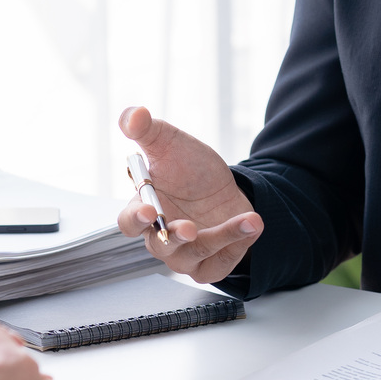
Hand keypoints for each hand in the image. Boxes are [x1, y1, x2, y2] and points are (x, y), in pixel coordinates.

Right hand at [115, 106, 262, 283]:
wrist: (225, 185)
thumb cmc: (188, 168)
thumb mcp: (169, 141)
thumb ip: (145, 128)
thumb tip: (133, 114)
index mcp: (143, 209)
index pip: (129, 223)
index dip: (135, 218)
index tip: (146, 210)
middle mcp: (160, 237)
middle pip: (160, 247)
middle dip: (175, 238)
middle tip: (190, 228)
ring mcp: (185, 255)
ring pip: (195, 255)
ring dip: (222, 237)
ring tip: (248, 219)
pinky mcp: (210, 265)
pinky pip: (220, 265)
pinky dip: (238, 245)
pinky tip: (251, 225)